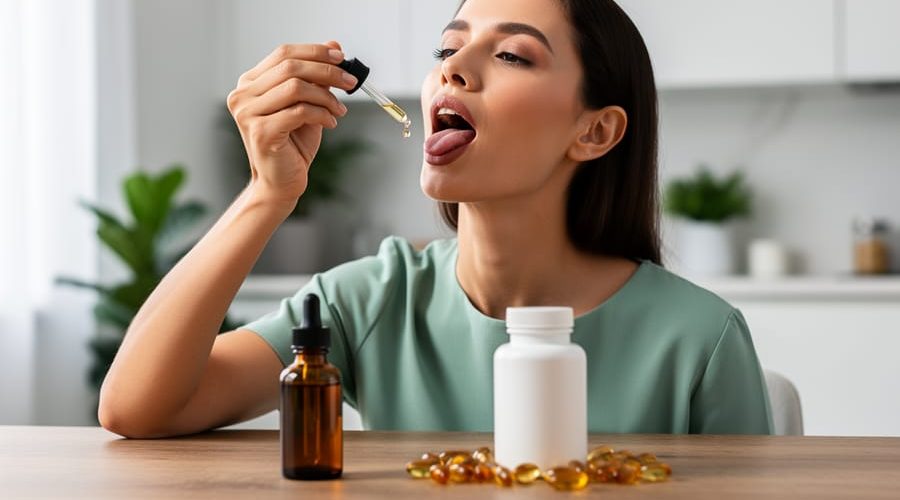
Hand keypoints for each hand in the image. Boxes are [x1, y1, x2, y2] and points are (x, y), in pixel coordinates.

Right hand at [226, 41, 356, 207]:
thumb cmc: (293, 144)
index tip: (341, 57)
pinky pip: (299, 112)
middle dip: (327, 71)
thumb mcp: (308, 103)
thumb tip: (334, 44)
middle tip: (350, 83)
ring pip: (296, 87)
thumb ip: (316, 76)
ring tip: (339, 110)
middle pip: (291, 67)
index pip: (284, 53)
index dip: (315, 51)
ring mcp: (247, 113)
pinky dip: (322, 115)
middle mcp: (242, 95)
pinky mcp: (261, 132)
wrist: (280, 182)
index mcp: (250, 83)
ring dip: (326, 97)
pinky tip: (330, 123)